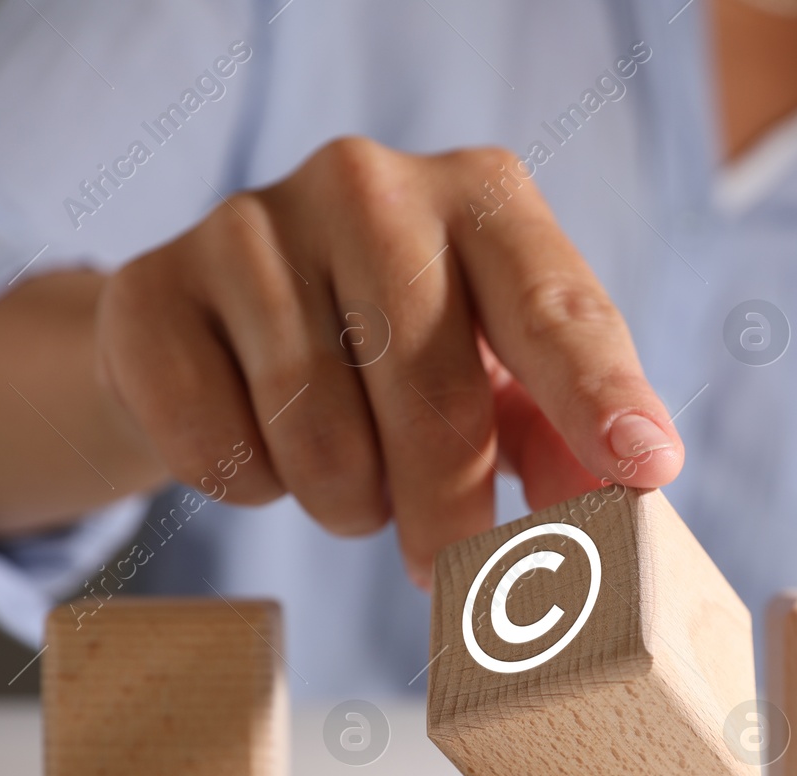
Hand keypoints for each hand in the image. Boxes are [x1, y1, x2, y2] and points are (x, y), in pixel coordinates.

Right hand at [93, 137, 682, 586]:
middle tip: (446, 570)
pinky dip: (250, 485)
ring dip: (346, 502)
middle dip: (448, 511)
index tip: (644, 468)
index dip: (600, 396)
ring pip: (321, 436)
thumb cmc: (385, 359)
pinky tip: (258, 443)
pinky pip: (220, 447)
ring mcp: (251, 223)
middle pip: (433, 393)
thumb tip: (634, 498)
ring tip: (350, 481)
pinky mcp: (152, 286)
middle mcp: (370, 184)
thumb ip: (563, 436)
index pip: (556, 308)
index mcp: (482, 198)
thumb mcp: (494, 383)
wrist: (208, 330)